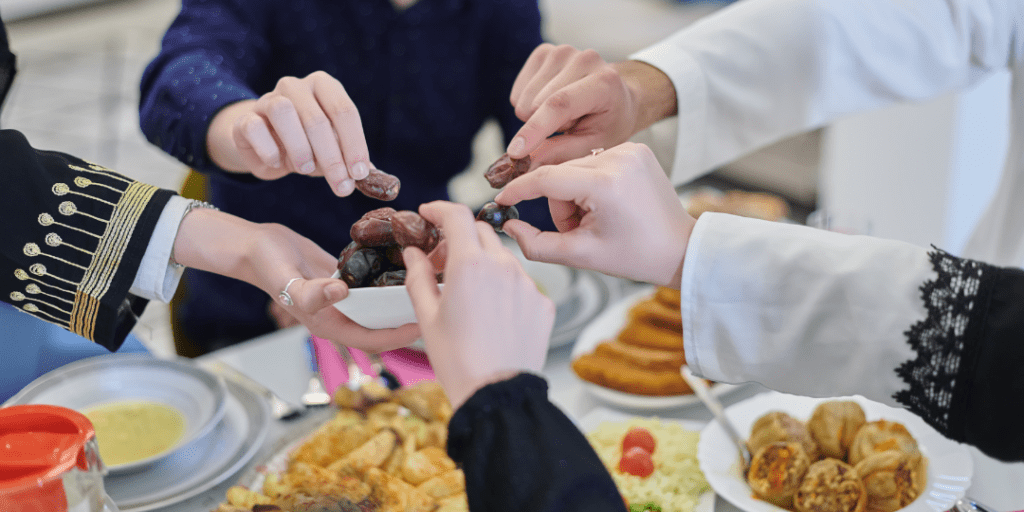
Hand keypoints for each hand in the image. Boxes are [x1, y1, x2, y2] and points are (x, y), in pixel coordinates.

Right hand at [173, 209, 419, 351]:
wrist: (255, 245)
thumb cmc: (268, 266)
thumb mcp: (287, 280)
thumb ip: (311, 292)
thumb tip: (341, 293)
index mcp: (330, 324)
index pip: (373, 340)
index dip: (398, 337)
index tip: (425, 325)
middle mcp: (341, 314)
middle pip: (382, 324)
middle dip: (408, 317)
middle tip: (438, 301)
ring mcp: (344, 296)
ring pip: (380, 303)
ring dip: (401, 296)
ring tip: (430, 282)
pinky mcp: (346, 276)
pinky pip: (372, 281)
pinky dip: (389, 276)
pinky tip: (409, 260)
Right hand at [206, 71, 371, 196]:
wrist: (265, 146)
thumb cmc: (308, 146)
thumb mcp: (333, 151)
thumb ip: (352, 161)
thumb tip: (374, 178)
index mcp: (324, 87)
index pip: (344, 111)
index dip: (355, 144)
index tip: (360, 173)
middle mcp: (295, 86)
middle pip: (317, 119)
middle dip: (332, 158)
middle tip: (341, 186)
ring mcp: (267, 99)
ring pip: (284, 113)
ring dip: (300, 148)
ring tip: (306, 169)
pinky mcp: (245, 119)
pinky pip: (254, 127)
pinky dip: (268, 149)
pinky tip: (277, 163)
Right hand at [403, 201, 554, 408]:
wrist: (497, 394)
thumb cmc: (458, 360)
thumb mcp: (427, 317)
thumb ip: (419, 277)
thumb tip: (413, 253)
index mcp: (470, 265)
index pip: (457, 216)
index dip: (440, 209)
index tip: (429, 214)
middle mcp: (504, 267)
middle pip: (480, 233)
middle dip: (459, 239)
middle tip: (441, 262)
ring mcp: (528, 284)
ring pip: (503, 257)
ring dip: (483, 263)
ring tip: (467, 292)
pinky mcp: (543, 303)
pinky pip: (521, 282)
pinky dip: (504, 287)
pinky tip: (492, 312)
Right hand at [495, 142, 694, 287]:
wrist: (680, 248)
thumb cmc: (635, 255)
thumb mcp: (581, 255)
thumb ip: (536, 243)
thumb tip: (508, 226)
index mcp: (607, 183)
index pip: (546, 178)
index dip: (519, 190)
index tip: (500, 200)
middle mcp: (619, 157)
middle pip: (560, 174)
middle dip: (559, 205)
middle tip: (575, 231)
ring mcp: (630, 149)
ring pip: (574, 167)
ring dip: (574, 194)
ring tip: (594, 220)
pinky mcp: (636, 148)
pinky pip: (594, 161)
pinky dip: (590, 183)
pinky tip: (606, 205)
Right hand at [507, 44, 676, 166]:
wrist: (617, 96)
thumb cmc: (608, 123)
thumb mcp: (595, 146)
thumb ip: (562, 153)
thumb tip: (526, 163)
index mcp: (603, 82)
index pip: (560, 104)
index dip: (535, 128)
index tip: (515, 152)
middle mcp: (583, 59)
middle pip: (535, 103)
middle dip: (543, 126)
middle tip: (570, 125)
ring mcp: (562, 51)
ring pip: (523, 98)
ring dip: (536, 115)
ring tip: (564, 114)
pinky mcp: (544, 51)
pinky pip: (518, 90)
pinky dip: (528, 103)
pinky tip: (550, 102)